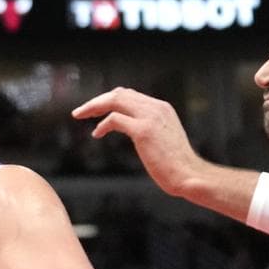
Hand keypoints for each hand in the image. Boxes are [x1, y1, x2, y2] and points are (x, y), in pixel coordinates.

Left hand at [72, 87, 205, 195]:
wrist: (189, 175)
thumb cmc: (177, 166)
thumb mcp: (165, 140)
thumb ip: (152, 131)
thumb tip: (137, 134)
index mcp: (162, 109)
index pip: (131, 95)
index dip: (110, 100)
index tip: (96, 110)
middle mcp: (156, 108)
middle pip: (120, 93)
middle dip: (97, 100)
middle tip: (81, 111)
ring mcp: (149, 117)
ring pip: (114, 100)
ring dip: (94, 106)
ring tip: (80, 115)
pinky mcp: (143, 131)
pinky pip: (114, 119)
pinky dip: (102, 125)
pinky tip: (97, 134)